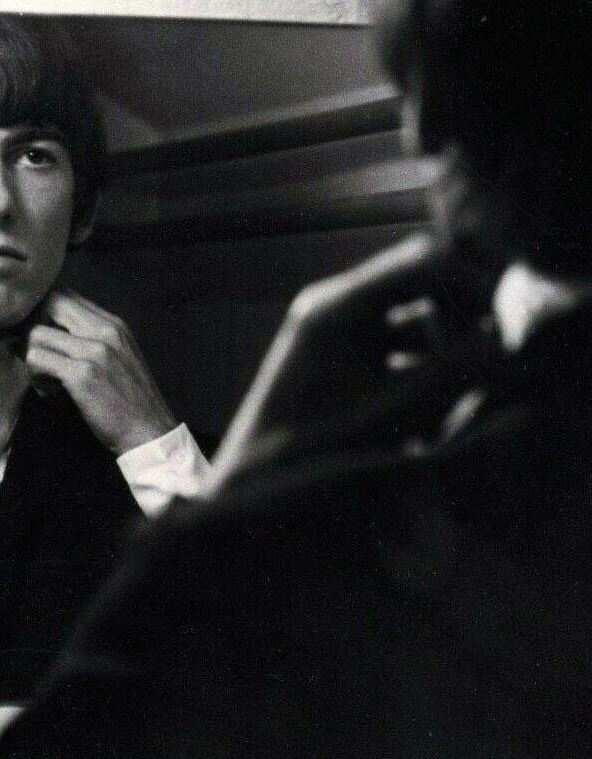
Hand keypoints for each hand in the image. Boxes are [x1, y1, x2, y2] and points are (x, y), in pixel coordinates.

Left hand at [25, 290, 177, 453]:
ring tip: (45, 379)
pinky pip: (38, 359)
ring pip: (36, 333)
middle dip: (32, 325)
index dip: (44, 311)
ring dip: (31, 357)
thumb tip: (56, 332)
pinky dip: (35, 376)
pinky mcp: (82, 374)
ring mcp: (94, 350)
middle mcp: (105, 330)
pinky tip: (49, 392)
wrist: (150, 432)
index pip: (67, 294)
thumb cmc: (131, 402)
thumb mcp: (120, 358)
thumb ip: (94, 339)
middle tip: (35, 353)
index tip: (41, 336)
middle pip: (50, 301)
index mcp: (113, 323)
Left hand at [209, 233, 500, 489]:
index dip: (475, 283)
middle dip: (464, 312)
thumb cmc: (311, 458)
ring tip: (464, 382)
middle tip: (494, 352)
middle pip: (420, 282)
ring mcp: (333, 335)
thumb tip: (503, 343)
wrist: (250, 497)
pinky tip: (437, 403)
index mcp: (335, 307)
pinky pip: (395, 347)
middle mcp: (331, 309)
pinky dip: (424, 366)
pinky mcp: (338, 364)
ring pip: (412, 317)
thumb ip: (451, 373)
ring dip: (446, 341)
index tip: (509, 322)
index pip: (424, 261)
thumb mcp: (391, 415)